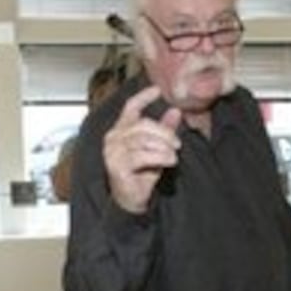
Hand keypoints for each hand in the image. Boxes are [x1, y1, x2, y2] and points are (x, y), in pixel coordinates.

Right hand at [103, 85, 182, 214]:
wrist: (131, 200)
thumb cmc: (141, 174)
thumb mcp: (156, 149)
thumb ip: (164, 130)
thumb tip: (175, 111)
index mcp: (121, 130)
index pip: (130, 108)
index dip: (144, 97)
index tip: (158, 90)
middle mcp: (113, 138)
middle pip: (141, 124)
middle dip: (164, 132)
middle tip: (177, 143)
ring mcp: (113, 152)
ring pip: (143, 140)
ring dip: (163, 147)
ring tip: (173, 155)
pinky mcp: (117, 166)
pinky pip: (141, 156)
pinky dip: (159, 157)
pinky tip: (169, 161)